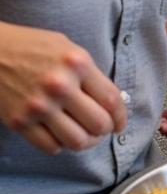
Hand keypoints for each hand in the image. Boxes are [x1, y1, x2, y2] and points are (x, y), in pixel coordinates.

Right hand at [0, 23, 124, 153]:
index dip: (121, 117)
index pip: (112, 99)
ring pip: (77, 141)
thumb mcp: (68, 48)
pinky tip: (59, 134)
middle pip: (98, 124)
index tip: (119, 123)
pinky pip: (50, 146)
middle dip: (105, 129)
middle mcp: (60, 86)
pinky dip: (59, 145)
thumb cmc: (30, 46)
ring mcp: (38, 106)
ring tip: (83, 135)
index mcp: (77, 64)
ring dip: (85, 142)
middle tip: (102, 129)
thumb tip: (109, 101)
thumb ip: (89, 73)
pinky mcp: (19, 121)